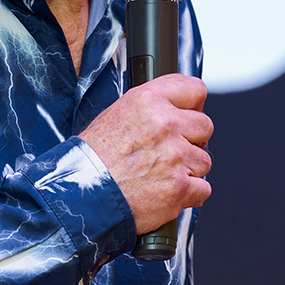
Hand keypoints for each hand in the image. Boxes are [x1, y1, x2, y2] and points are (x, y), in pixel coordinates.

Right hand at [80, 74, 212, 237]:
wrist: (79, 195)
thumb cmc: (91, 160)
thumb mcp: (115, 116)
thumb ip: (149, 109)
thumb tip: (174, 108)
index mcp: (148, 101)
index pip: (194, 89)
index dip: (194, 105)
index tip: (189, 114)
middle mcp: (165, 124)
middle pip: (205, 126)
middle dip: (192, 141)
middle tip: (170, 153)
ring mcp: (176, 156)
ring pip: (204, 160)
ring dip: (189, 170)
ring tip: (161, 176)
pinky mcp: (180, 187)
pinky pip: (203, 188)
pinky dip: (188, 195)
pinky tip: (167, 193)